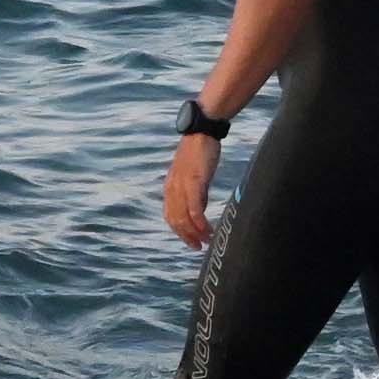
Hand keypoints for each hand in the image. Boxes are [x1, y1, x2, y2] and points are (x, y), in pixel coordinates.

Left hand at [161, 132, 220, 247]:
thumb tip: (200, 211)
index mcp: (170, 187)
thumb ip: (196, 193)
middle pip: (175, 221)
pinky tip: (207, 229)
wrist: (202, 131)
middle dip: (187, 237)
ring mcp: (181, 186)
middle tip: (199, 247)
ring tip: (206, 240)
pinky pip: (194, 209)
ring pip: (184, 218)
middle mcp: (172, 188)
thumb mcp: (195, 175)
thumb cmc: (201, 151)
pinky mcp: (193, 182)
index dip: (180, 232)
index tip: (191, 241)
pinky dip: (200, 223)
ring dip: (195, 233)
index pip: (170, 216)